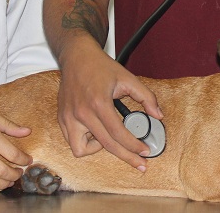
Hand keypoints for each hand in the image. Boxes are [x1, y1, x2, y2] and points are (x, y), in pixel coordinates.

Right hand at [56, 43, 162, 170]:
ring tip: (108, 137)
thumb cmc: (101, 66)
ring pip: (81, 150)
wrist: (77, 56)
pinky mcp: (62, 118)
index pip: (118, 134)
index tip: (145, 152)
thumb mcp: (128, 78)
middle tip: (140, 163)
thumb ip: (146, 97)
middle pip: (106, 146)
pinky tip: (95, 131)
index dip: (134, 147)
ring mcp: (69, 117)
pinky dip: (84, 141)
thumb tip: (158, 115)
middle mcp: (82, 113)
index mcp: (99, 103)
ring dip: (98, 148)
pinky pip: (71, 141)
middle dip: (126, 157)